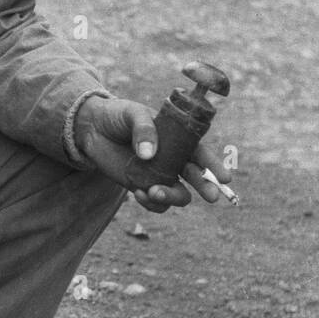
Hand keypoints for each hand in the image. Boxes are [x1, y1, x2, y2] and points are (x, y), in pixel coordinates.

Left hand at [73, 94, 233, 213]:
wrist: (93, 128)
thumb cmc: (118, 115)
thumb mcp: (132, 114)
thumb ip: (143, 129)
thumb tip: (148, 155)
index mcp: (179, 139)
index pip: (202, 153)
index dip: (215, 165)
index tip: (225, 177)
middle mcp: (173, 159)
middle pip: (196, 178)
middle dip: (207, 187)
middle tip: (211, 196)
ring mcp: (159, 175)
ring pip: (178, 194)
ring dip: (172, 197)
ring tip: (154, 192)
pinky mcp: (142, 186)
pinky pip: (155, 203)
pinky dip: (152, 204)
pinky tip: (139, 194)